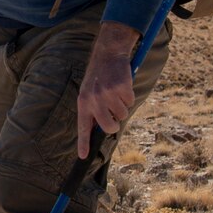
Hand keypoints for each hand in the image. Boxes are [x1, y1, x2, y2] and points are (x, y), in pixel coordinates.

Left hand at [76, 23, 139, 157]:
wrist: (108, 54)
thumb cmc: (99, 77)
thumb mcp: (89, 92)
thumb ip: (92, 110)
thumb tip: (99, 130)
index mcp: (83, 102)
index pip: (83, 127)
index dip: (83, 143)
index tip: (82, 157)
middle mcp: (94, 100)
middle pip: (109, 127)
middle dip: (114, 123)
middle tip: (114, 111)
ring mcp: (108, 95)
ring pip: (122, 115)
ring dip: (122, 106)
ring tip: (116, 92)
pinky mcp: (121, 89)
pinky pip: (130, 102)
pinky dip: (129, 96)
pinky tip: (122, 85)